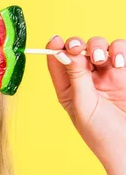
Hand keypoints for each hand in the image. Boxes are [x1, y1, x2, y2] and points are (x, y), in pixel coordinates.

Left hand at [46, 36, 125, 174]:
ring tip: (102, 59)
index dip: (55, 48)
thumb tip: (65, 52)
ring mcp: (108, 76)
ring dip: (100, 47)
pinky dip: (120, 51)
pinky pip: (121, 53)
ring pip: (100, 48)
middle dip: (78, 45)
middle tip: (79, 48)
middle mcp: (86, 80)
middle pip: (78, 51)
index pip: (58, 63)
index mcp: (68, 90)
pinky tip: (119, 63)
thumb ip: (77, 77)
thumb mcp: (84, 105)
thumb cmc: (103, 134)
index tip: (55, 40)